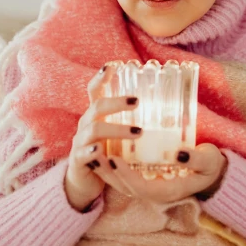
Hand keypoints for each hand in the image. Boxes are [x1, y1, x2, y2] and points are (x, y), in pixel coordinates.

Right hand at [64, 68, 143, 211]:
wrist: (85, 180)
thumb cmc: (107, 152)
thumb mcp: (117, 134)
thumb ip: (131, 122)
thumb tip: (167, 111)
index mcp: (94, 115)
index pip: (94, 91)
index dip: (101, 77)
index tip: (112, 65)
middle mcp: (85, 124)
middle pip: (98, 106)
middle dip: (117, 102)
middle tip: (137, 101)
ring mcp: (80, 142)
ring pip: (95, 129)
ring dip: (116, 129)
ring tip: (138, 132)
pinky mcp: (78, 161)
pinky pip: (84, 153)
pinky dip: (92, 151)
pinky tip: (102, 151)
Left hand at [86, 141, 227, 204]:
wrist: (214, 172)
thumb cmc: (211, 165)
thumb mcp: (207, 161)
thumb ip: (194, 159)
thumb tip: (178, 153)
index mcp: (168, 190)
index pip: (141, 187)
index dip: (126, 174)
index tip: (114, 158)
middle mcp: (155, 192)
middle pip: (126, 187)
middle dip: (109, 173)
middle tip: (95, 154)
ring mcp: (150, 186)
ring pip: (122, 183)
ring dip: (106, 171)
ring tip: (93, 153)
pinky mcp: (148, 178)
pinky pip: (125, 176)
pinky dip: (112, 167)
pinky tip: (103, 152)